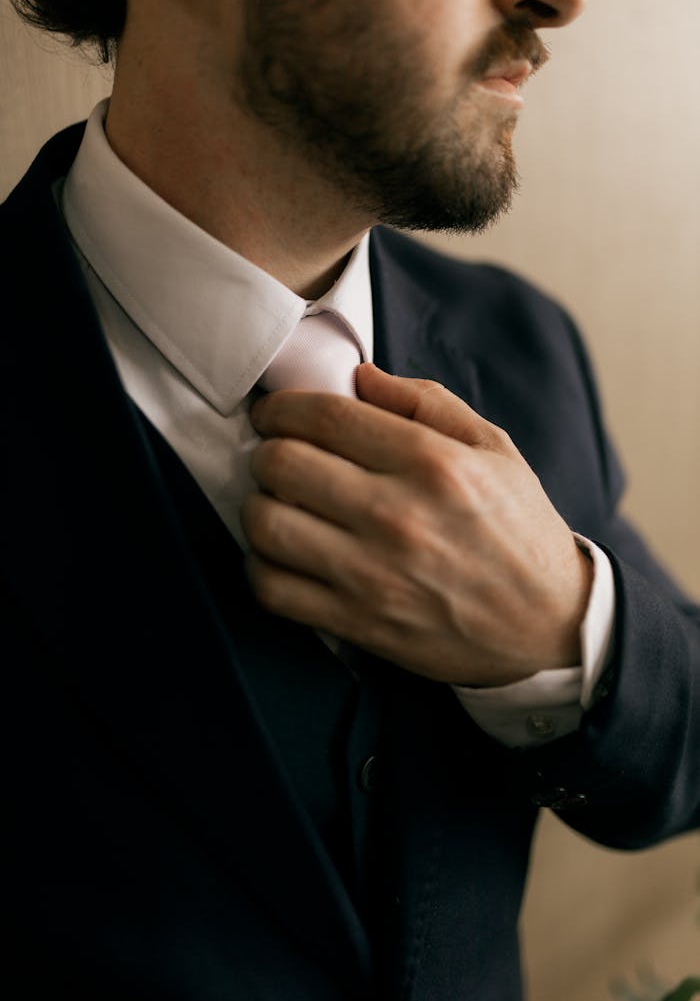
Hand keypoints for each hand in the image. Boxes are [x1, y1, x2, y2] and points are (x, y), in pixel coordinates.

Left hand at [241, 363, 592, 685]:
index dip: (281, 406)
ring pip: (266, 525)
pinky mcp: (358, 622)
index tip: (275, 412)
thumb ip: (425, 401)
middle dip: (265, 450)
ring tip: (276, 503)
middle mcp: (396, 515)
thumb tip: (358, 376)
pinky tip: (280, 554)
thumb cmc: (519, 529)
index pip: (323, 416)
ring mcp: (373, 574)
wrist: (548, 625)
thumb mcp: (493, 448)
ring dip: (257, 506)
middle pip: (282, 464)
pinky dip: (260, 566)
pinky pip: (273, 589)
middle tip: (276, 454)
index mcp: (431, 462)